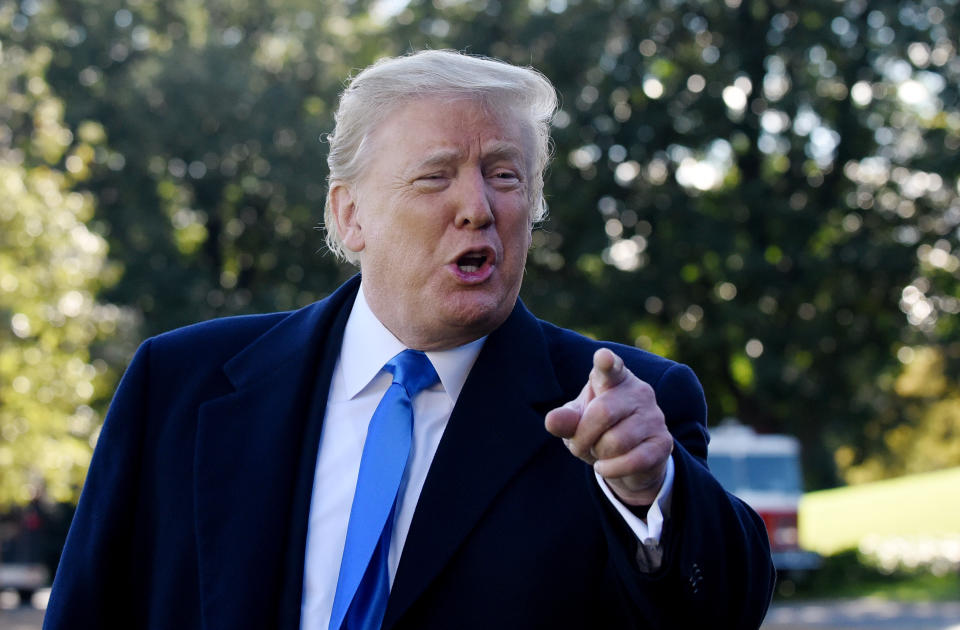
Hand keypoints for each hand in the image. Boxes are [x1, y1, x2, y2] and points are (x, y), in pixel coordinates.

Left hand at [544, 348, 673, 506]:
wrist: (629, 460)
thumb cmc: (598, 431)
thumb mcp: (576, 424)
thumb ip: (565, 420)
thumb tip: (552, 420)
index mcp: (614, 379)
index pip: (611, 368)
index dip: (606, 363)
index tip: (603, 357)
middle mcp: (638, 392)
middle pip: (602, 413)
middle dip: (583, 436)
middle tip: (577, 446)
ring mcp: (654, 416)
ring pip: (616, 441)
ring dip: (599, 454)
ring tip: (601, 452)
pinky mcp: (663, 443)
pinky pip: (633, 461)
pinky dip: (612, 470)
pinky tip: (606, 467)